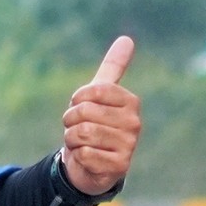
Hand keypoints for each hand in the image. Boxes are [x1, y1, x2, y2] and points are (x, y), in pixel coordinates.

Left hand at [60, 35, 140, 197]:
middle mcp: (134, 123)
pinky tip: (88, 159)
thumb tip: (127, 39)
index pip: (92, 91)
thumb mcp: (101, 95)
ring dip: (72, 139)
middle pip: (84, 113)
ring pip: (82, 133)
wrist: (91, 164)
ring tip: (82, 143)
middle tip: (79, 129)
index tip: (81, 107)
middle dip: (71, 122)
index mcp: (130, 102)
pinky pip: (84, 154)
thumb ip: (113, 67)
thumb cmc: (95, 124)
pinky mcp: (119, 167)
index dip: (77, 100)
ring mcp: (129, 146)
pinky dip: (78, 157)